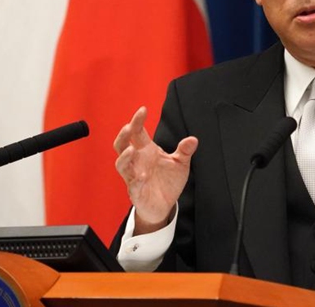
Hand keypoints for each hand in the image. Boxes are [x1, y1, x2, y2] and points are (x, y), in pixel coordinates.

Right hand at [114, 106, 197, 234]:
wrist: (165, 204)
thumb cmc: (168, 180)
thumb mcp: (180, 163)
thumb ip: (185, 151)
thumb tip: (193, 139)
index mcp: (146, 150)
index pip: (137, 132)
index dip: (137, 121)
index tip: (143, 109)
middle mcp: (137, 161)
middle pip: (121, 145)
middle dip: (123, 135)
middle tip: (129, 127)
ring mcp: (134, 176)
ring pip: (121, 164)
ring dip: (125, 157)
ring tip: (131, 150)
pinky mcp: (136, 192)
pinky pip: (133, 186)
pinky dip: (136, 181)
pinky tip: (143, 176)